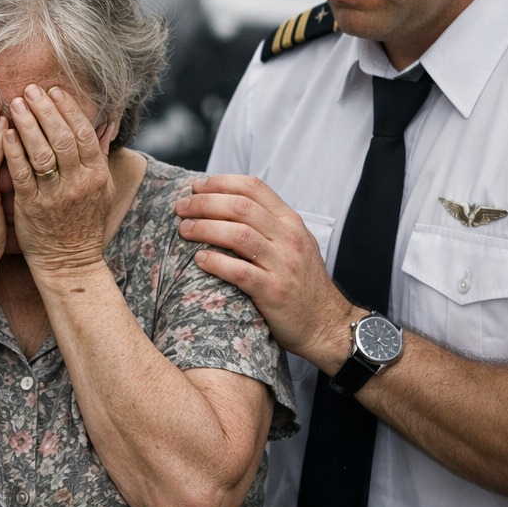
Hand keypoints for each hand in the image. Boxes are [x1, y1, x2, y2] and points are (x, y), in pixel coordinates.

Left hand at [4, 84, 115, 272]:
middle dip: (45, 110)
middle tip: (29, 89)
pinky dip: (13, 151)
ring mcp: (55, 195)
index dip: (68, 109)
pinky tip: (4, 133)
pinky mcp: (33, 207)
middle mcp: (78, 182)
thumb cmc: (83, 221)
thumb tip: (109, 123)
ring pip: (42, 152)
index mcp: (96, 174)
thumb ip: (101, 154)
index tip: (53, 90)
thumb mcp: (102, 188)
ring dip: (27, 124)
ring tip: (13, 104)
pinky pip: (22, 174)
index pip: (83, 133)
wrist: (69, 261)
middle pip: (63, 137)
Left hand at [175, 173, 353, 364]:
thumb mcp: (293, 243)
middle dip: (205, 203)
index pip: (253, 187)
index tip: (195, 187)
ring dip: (205, 228)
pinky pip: (240, 271)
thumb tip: (221, 202)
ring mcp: (283, 265)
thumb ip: (266, 223)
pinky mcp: (274, 291)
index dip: (220, 182)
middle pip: (241, 207)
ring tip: (184, 230)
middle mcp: (289, 238)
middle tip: (181, 208)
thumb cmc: (300, 281)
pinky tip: (199, 259)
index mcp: (290, 221)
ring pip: (238, 235)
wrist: (326, 324)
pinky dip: (216, 262)